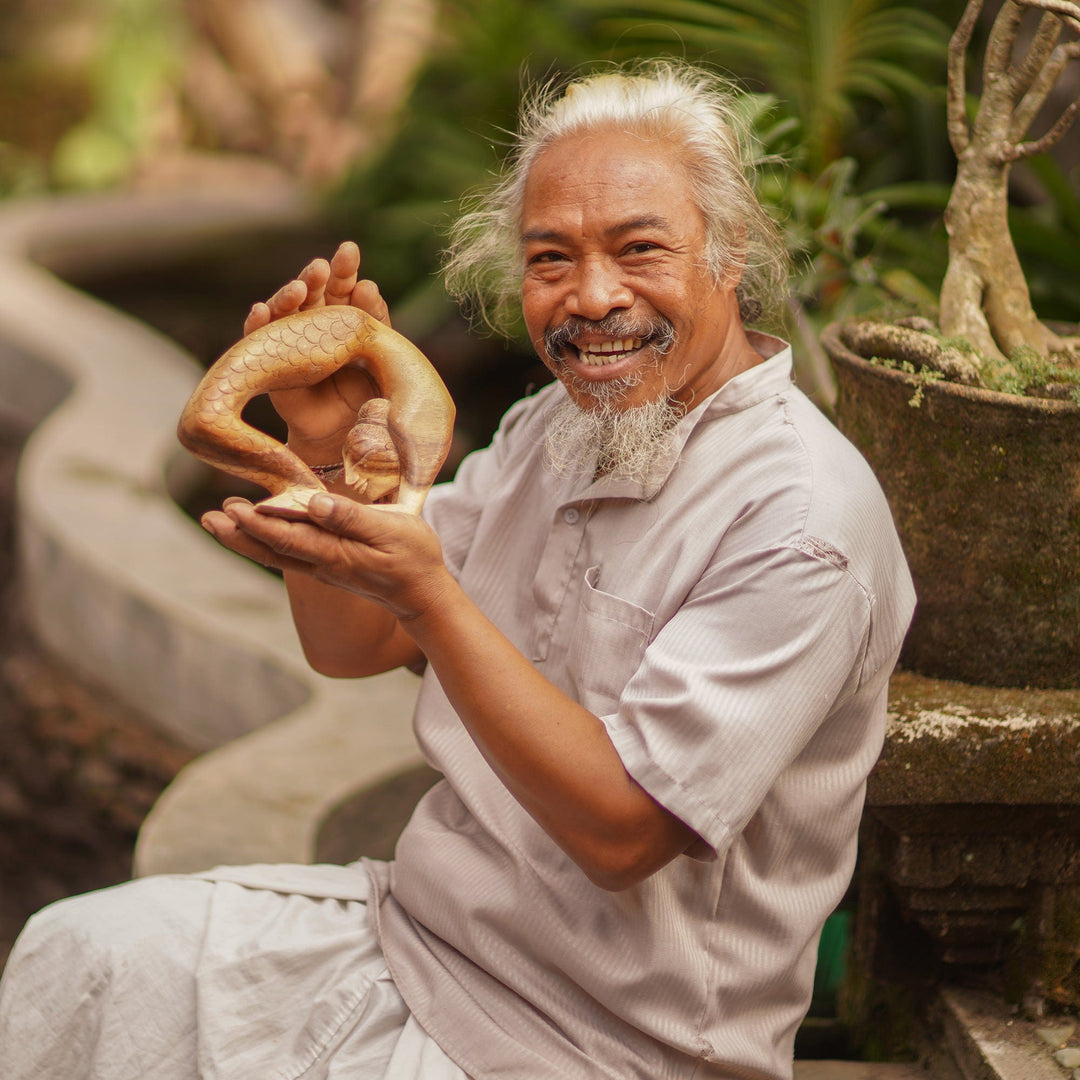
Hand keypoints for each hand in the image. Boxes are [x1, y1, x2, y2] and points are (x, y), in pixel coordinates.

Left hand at [202, 492, 450, 621]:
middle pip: (272, 549)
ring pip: (276, 554)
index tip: (234, 507)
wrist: (423, 597)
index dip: (260, 523)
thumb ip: (353, 518)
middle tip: (209, 517)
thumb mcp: (394, 531)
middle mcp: (322, 565)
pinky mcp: (327, 569)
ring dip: (243, 540)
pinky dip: (263, 545)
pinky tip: (251, 535)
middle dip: (239, 534)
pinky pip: (287, 556)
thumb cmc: (415, 558)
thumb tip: (317, 504)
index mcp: (336, 553)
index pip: (290, 537)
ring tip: (215, 523)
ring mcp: (322, 570)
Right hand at [245, 241, 392, 463]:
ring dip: (288, 296)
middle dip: (317, 276)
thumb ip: (376, 323)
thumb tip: (368, 286)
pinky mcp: (270, 365)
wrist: (350, 437)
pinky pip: (258, 342)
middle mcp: (315, 326)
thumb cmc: (371, 395)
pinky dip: (257, 325)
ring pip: (285, 312)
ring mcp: (291, 343)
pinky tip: (259, 311)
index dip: (346, 271)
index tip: (350, 252)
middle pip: (313, 294)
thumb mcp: (382, 356)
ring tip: (299, 287)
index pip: (345, 289)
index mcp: (345, 319)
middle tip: (323, 266)